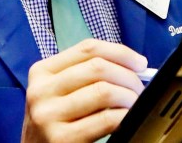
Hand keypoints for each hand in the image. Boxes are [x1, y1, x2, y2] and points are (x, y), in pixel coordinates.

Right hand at [21, 39, 147, 142]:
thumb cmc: (58, 124)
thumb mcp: (61, 94)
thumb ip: (87, 76)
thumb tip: (134, 65)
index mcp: (42, 71)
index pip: (88, 48)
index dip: (120, 53)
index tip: (140, 64)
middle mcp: (41, 90)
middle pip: (98, 67)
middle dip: (128, 76)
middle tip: (139, 89)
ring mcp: (48, 115)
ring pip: (103, 91)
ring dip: (129, 97)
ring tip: (134, 105)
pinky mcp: (61, 139)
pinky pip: (106, 119)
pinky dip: (124, 116)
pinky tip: (126, 120)